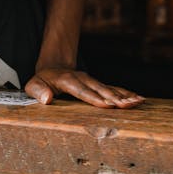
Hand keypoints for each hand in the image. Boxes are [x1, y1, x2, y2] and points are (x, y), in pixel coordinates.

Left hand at [25, 66, 143, 108]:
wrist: (53, 67)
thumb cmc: (42, 80)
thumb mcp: (33, 85)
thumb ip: (37, 91)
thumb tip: (46, 99)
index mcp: (68, 80)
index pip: (83, 91)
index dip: (95, 98)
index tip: (107, 105)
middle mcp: (83, 79)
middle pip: (101, 89)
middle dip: (115, 98)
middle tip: (129, 106)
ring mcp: (92, 80)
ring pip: (110, 88)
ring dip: (125, 96)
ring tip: (139, 102)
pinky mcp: (98, 84)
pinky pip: (114, 89)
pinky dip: (127, 94)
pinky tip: (139, 99)